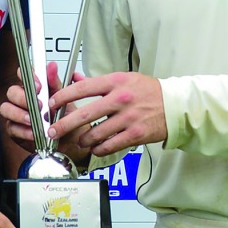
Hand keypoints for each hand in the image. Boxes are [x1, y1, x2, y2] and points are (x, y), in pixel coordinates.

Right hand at [0, 62, 92, 167]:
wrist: (70, 138)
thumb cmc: (65, 116)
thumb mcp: (64, 97)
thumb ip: (55, 82)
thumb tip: (51, 66)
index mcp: (33, 87)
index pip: (22, 75)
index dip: (27, 77)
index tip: (38, 86)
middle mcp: (21, 99)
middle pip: (11, 92)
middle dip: (23, 98)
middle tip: (38, 105)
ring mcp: (16, 114)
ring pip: (6, 108)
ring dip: (20, 114)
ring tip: (33, 120)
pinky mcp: (14, 130)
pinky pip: (12, 127)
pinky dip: (23, 131)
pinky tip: (34, 133)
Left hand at [46, 72, 166, 156]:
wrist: (175, 106)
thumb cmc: (149, 91)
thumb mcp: (125, 79)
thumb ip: (99, 82)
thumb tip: (75, 79)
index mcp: (116, 82)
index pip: (82, 88)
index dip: (63, 97)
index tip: (51, 104)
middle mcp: (120, 99)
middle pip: (85, 114)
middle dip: (64, 124)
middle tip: (53, 130)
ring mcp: (128, 118)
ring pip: (96, 134)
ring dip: (83, 140)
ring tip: (80, 140)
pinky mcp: (135, 134)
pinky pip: (110, 145)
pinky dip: (99, 149)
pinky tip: (96, 148)